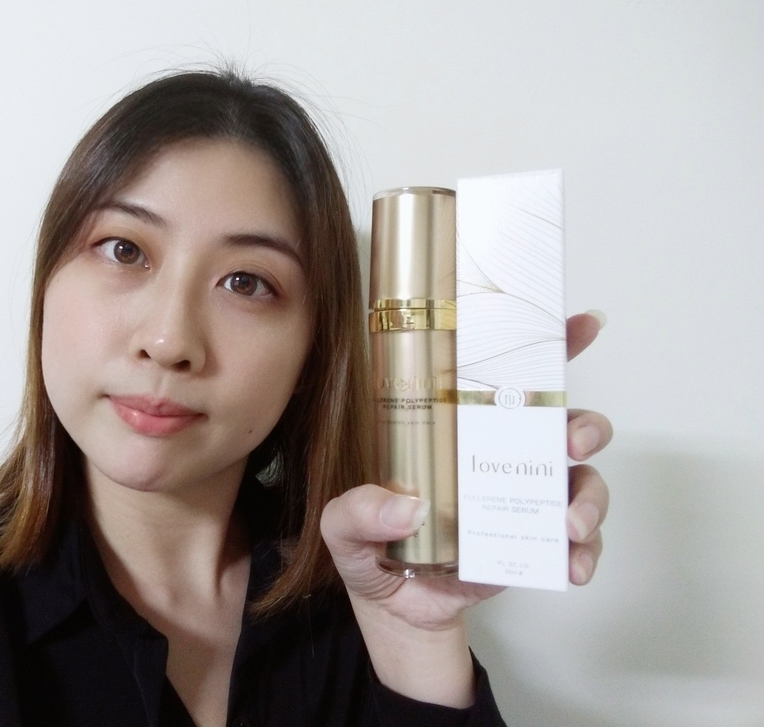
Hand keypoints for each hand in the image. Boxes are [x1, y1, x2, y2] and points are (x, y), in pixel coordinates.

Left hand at [319, 311, 611, 703]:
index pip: (503, 377)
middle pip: (563, 422)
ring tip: (570, 525)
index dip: (548, 346)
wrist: (396, 608)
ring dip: (589, 496)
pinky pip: (580, 542)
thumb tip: (407, 508)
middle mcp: (499, 456)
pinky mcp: (537, 545)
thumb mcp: (344, 526)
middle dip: (583, 425)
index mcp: (457, 431)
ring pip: (582, 479)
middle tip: (569, 444)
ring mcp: (523, 499)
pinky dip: (586, 551)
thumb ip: (356, 514)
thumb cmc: (371, 549)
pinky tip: (571, 566)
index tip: (580, 325)